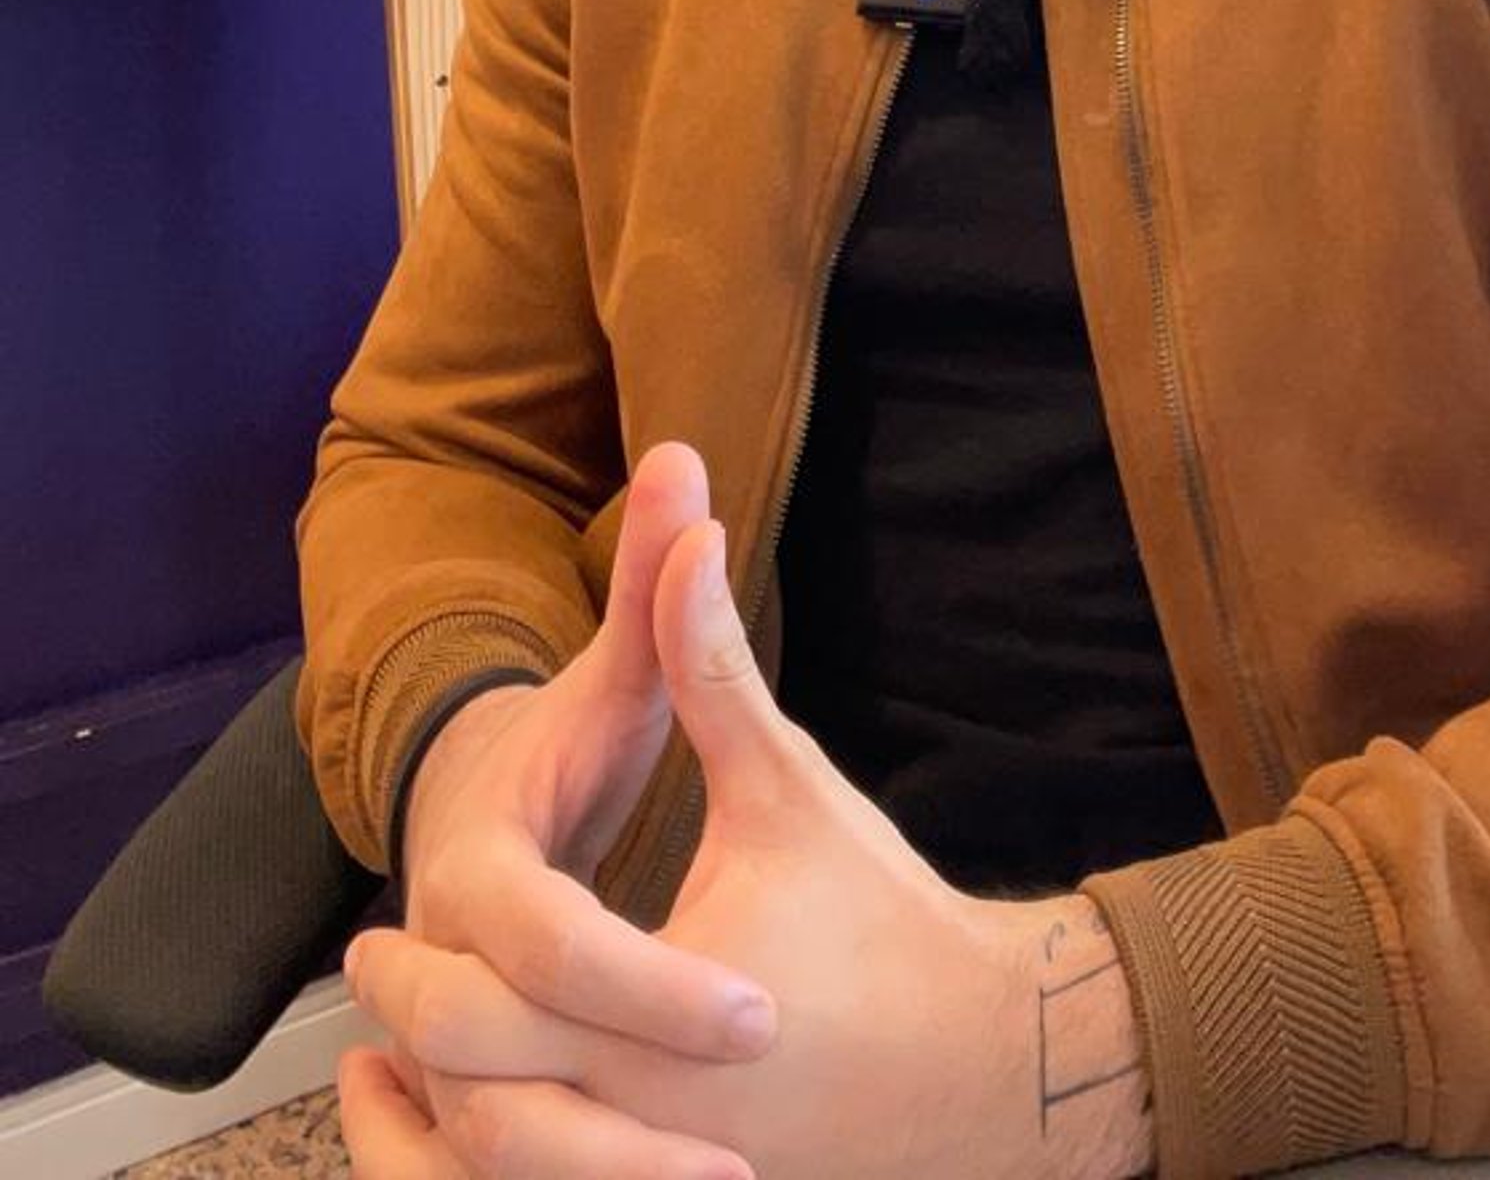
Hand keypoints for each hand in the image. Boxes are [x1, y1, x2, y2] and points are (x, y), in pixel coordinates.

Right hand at [339, 446, 777, 1179]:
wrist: (462, 826)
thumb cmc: (559, 755)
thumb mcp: (611, 681)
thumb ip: (654, 590)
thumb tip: (688, 459)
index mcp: (481, 874)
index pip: (550, 946)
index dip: (652, 987)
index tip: (763, 1013)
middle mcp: (444, 971)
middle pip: (502, 1085)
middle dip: (628, 1127)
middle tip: (754, 1141)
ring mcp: (440, 1050)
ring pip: (488, 1164)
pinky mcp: (460, 1107)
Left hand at [349, 517, 1149, 1179]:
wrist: (982, 1052)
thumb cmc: (877, 915)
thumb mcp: (784, 782)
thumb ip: (709, 659)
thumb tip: (687, 511)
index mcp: (661, 1019)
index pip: (506, 995)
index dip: (445, 958)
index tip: (384, 925)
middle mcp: (650, 1114)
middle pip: (478, 1098)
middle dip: (416, 1030)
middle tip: (371, 966)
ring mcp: (666, 1171)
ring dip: (433, 1133)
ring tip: (385, 1061)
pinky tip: (455, 1136)